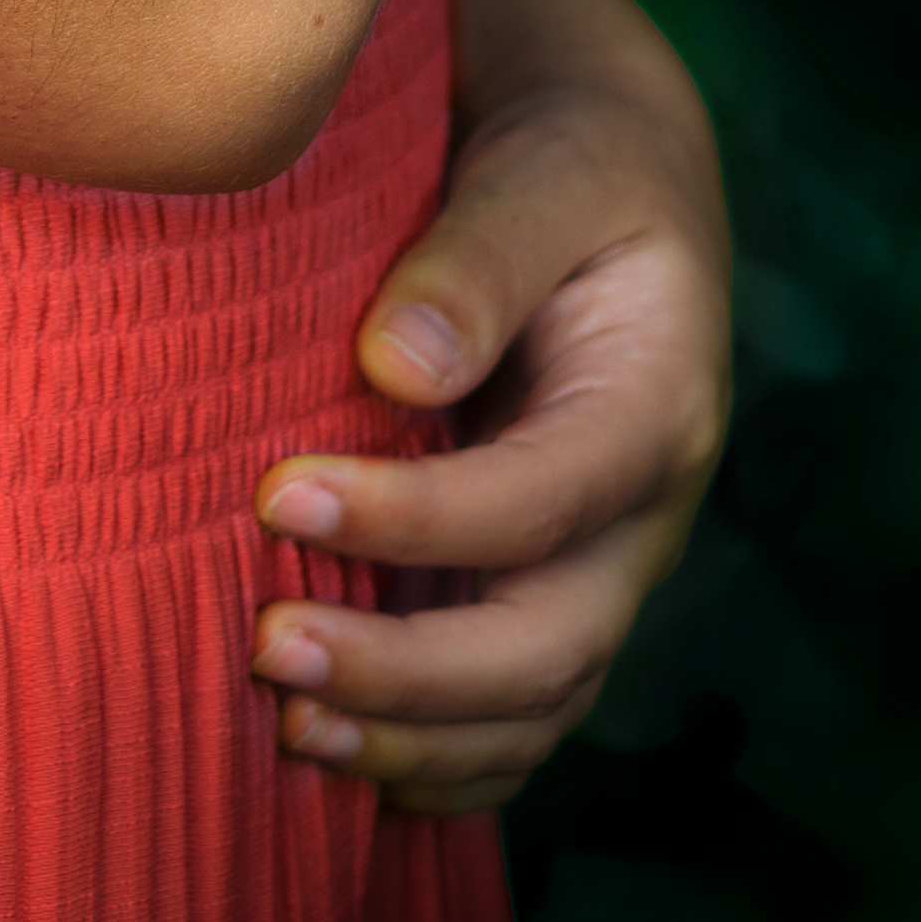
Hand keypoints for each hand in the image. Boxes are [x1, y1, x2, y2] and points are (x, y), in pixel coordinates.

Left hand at [249, 65, 733, 816]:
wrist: (606, 175)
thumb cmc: (565, 158)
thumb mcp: (544, 172)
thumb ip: (478, 260)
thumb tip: (395, 366)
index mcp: (654, 408)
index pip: (538, 498)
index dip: (415, 520)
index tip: (280, 495)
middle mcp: (638, 518)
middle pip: (548, 646)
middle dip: (409, 672)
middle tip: (267, 645)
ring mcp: (600, 572)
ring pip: (530, 709)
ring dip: (410, 737)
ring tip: (284, 727)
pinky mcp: (548, 593)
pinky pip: (514, 721)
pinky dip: (437, 763)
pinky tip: (341, 761)